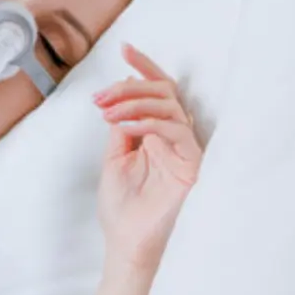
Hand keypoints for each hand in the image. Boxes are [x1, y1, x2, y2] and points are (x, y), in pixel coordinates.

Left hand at [92, 44, 202, 271]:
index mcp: (156, 136)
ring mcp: (186, 151)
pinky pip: (175, 130)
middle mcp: (174, 139)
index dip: (144, 68)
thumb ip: (121, 126)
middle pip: (164, 93)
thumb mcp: (114, 159)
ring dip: (134, 102)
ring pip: (170, 107)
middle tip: (101, 98)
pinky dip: (147, 122)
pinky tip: (122, 125)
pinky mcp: (193, 165)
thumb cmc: (122, 210)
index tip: (125, 49)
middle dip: (130, 87)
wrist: (128, 245)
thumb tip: (122, 90)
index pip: (157, 93)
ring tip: (107, 111)